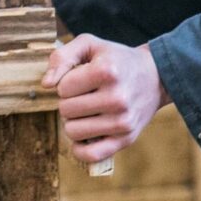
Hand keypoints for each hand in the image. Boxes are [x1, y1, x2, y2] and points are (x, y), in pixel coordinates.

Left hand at [41, 34, 170, 164]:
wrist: (154, 77)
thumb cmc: (116, 59)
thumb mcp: (90, 44)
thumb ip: (62, 56)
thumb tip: (46, 84)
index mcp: (107, 71)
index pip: (63, 87)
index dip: (66, 82)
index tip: (80, 78)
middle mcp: (117, 98)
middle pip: (66, 110)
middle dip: (69, 101)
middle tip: (83, 94)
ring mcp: (122, 122)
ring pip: (73, 132)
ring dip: (74, 121)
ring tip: (87, 110)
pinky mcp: (125, 140)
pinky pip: (90, 155)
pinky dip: (80, 148)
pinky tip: (84, 134)